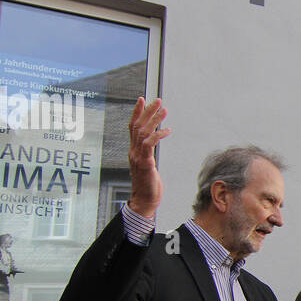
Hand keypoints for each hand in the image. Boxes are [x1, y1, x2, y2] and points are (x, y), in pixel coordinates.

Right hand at [126, 97, 170, 217]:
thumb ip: (147, 154)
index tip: (142, 100)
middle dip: (147, 111)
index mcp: (134, 151)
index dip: (137, 112)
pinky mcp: (145, 163)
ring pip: (143, 132)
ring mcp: (138, 157)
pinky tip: (167, 130)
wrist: (144, 201)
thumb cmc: (148, 186)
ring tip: (164, 110)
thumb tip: (152, 145)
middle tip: (157, 101)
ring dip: (154, 120)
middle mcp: (133, 152)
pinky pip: (150, 144)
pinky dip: (158, 135)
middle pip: (137, 126)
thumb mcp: (147, 166)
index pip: (132, 127)